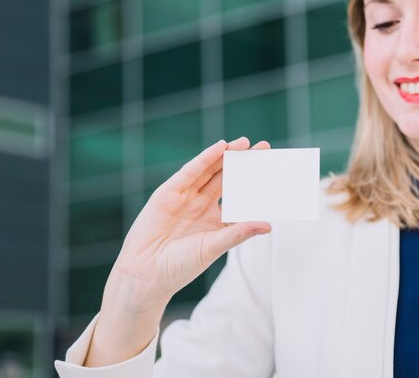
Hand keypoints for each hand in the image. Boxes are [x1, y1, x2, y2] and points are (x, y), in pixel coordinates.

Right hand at [108, 137, 270, 311]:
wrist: (145, 274)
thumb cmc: (178, 266)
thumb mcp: (214, 247)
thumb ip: (238, 233)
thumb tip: (268, 225)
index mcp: (216, 220)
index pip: (239, 195)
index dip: (254, 182)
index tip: (272, 171)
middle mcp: (202, 205)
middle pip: (226, 178)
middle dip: (244, 162)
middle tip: (263, 147)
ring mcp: (185, 197)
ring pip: (210, 171)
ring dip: (226, 156)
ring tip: (244, 143)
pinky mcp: (169, 192)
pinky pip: (190, 172)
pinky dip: (205, 159)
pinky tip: (220, 148)